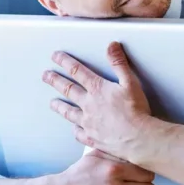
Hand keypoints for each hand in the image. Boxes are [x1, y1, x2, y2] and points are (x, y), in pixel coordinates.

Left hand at [42, 41, 152, 161]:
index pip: (77, 71)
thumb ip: (119, 63)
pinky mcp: (92, 138)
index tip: (56, 56)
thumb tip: (111, 46)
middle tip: (46, 76)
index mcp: (97, 89)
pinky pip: (79, 133)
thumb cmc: (136, 110)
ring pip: (69, 112)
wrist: (137, 137)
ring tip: (52, 103)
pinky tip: (73, 129)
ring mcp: (88, 123)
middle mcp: (89, 105)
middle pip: (68, 89)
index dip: (65, 62)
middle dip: (55, 80)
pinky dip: (75, 130)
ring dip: (59, 106)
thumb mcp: (130, 81)